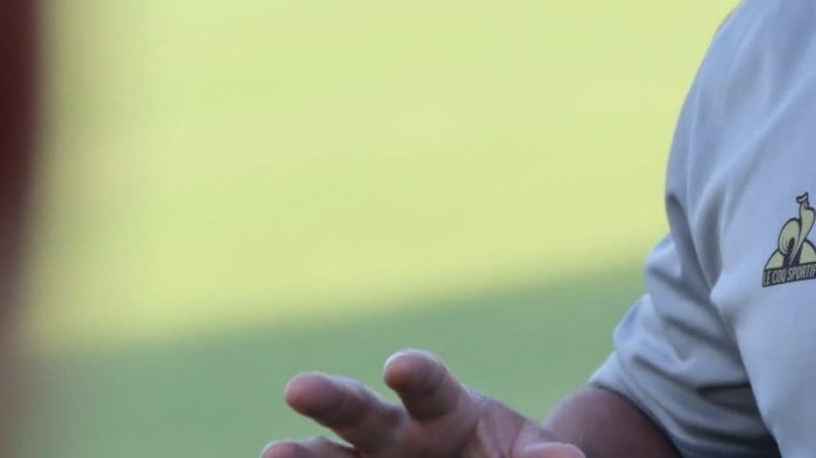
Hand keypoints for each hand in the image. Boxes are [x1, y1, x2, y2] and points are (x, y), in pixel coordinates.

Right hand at [263, 349, 584, 457]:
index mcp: (446, 409)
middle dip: (330, 398)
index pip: (430, 384)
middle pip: (360, 411)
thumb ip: (542, 457)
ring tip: (272, 451)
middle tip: (299, 386)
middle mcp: (396, 433)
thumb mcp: (537, 454)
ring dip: (301, 456)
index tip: (400, 366)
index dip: (416, 373)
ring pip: (328, 457)